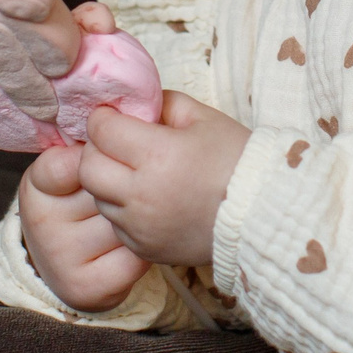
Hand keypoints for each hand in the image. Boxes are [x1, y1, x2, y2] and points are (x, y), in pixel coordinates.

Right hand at [17, 141, 150, 311]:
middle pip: (106, 192)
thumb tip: (130, 110)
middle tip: (134, 188)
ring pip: (123, 224)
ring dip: (142, 218)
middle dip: (129, 186)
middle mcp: (41, 223)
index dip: (102, 158)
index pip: (72, 160)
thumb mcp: (78, 163)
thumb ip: (96, 138)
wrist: (78, 262)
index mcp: (36, 184)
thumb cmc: (86, 200)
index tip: (113, 159)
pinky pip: (135, 259)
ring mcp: (61, 257)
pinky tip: (140, 242)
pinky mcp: (85, 288)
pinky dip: (146, 249)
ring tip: (139, 214)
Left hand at [78, 92, 251, 266]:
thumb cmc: (238, 161)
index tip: (114, 116)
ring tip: (135, 173)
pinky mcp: (145, 248)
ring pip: (97, 197)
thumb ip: (163, 104)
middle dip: (97, 149)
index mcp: (157, 155)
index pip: (101, 130)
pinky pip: (115, 224)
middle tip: (117, 144)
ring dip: (108, 181)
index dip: (104, 117)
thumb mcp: (204, 118)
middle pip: (88, 167)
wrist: (264, 216)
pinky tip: (147, 199)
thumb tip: (133, 105)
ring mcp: (140, 226)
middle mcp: (141, 194)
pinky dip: (123, 209)